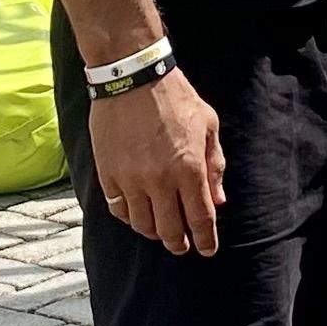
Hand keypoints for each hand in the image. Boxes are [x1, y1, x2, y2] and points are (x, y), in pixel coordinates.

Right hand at [90, 66, 224, 257]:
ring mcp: (131, 179)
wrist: (131, 76)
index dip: (205, 240)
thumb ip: (214, 165)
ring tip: (160, 230)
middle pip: (170, 230)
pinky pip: (118, 209)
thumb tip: (218, 200)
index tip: (207, 250)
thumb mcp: (207, 125)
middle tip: (182, 246)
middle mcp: (159, 179)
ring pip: (142, 225)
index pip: (200, 218)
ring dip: (154, 233)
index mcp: (189, 168)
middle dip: (179, 243)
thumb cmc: (175, 97)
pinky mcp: (108, 173)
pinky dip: (129, 217)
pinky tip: (136, 214)